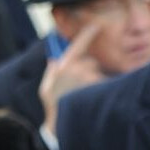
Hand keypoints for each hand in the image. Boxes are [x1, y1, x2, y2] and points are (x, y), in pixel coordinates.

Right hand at [39, 19, 104, 135]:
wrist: (64, 123)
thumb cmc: (54, 107)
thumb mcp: (45, 90)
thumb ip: (50, 73)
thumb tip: (53, 61)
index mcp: (64, 66)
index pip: (78, 45)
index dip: (87, 34)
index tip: (96, 26)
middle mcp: (76, 68)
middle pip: (91, 62)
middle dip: (89, 70)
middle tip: (80, 86)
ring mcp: (88, 77)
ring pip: (97, 74)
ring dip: (94, 82)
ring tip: (84, 97)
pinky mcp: (97, 86)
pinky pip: (103, 84)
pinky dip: (100, 91)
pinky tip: (92, 100)